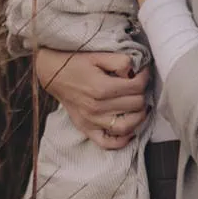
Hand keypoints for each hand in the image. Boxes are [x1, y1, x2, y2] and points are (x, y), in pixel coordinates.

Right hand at [33, 46, 150, 149]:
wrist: (52, 73)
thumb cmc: (75, 63)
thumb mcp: (98, 55)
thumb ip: (119, 61)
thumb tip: (134, 72)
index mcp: (101, 87)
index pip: (137, 87)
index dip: (145, 77)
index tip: (142, 72)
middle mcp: (97, 107)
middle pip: (135, 105)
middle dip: (142, 93)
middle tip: (139, 86)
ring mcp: (91, 121)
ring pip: (127, 126)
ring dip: (139, 117)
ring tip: (140, 107)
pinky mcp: (86, 128)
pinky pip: (107, 143)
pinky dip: (122, 141)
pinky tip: (130, 131)